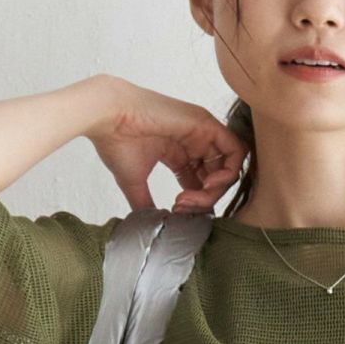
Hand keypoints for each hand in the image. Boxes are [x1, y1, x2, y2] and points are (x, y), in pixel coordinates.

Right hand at [83, 76, 248, 214]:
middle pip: (216, 179)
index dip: (195, 203)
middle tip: (182, 207)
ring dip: (214, 191)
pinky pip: (236, 151)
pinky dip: (228, 173)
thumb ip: (146, 204)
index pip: (201, 184)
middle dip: (204, 201)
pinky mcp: (207, 124)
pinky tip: (208, 185)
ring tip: (191, 199)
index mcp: (179, 153)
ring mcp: (202, 133)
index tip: (176, 210)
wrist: (108, 117)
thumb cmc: (116, 142)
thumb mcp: (134, 182)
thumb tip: (152, 226)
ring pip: (227, 168)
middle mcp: (194, 143)